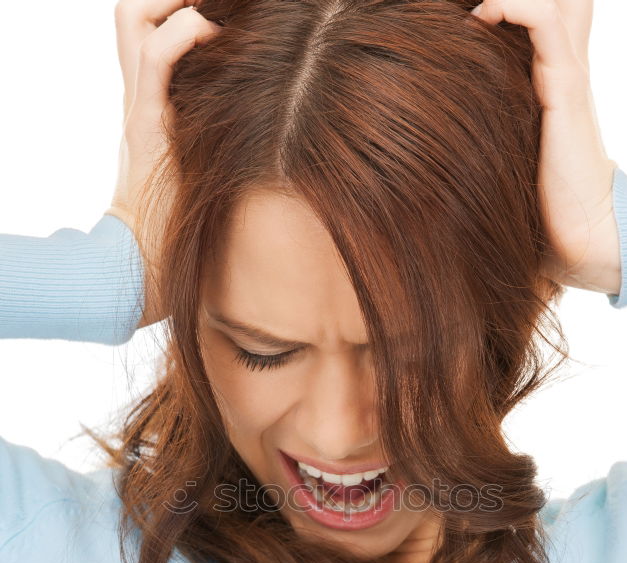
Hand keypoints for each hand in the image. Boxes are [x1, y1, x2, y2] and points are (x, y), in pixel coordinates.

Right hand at [106, 0, 221, 326]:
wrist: (144, 263)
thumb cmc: (185, 225)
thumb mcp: (204, 167)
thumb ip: (219, 139)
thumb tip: (282, 124)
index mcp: (151, 102)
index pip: (151, 28)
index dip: (180, 12)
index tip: (227, 20)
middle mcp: (141, 95)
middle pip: (133, 12)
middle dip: (170, 0)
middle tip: (213, 11)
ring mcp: (141, 105)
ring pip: (136, 17)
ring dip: (175, 6)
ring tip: (217, 18)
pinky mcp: (147, 123)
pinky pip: (157, 56)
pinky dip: (185, 34)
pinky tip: (218, 38)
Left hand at [472, 0, 620, 295]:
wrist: (578, 239)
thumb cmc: (534, 211)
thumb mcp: (500, 161)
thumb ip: (477, 141)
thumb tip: (411, 151)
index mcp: (549, 82)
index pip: (536, 19)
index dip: (503, 6)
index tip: (449, 18)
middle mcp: (560, 69)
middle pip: (554, 2)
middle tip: (464, 6)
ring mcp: (565, 75)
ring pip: (552, 1)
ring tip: (471, 7)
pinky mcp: (564, 90)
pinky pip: (546, 24)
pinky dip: (515, 6)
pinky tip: (483, 14)